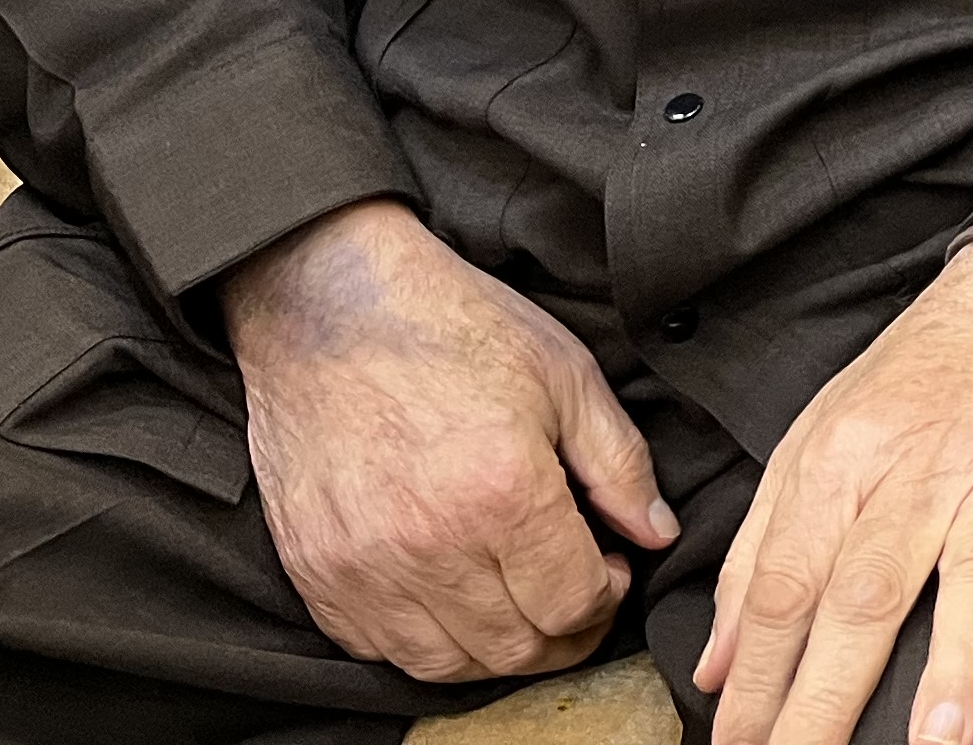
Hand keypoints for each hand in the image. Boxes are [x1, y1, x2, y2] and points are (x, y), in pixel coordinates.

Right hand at [220, 198, 677, 682]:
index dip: (608, 596)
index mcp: (505, 495)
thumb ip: (620, 464)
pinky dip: (425, 640)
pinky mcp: (316, 576)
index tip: (610, 564)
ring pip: (448, 665)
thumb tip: (657, 533)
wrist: (328, 308)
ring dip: (497, 647)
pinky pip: (378, 649)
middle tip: (574, 588)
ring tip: (517, 597)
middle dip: (563, 632)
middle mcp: (431, 548)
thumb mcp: (566, 375)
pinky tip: (451, 593)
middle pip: (516, 649)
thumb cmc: (453, 329)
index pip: (573, 604)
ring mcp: (364, 569)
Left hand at [698, 237, 972, 744]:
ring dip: (959, 661)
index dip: (758, 679)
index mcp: (842, 461)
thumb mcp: (815, 439)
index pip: (786, 586)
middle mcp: (922, 468)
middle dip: (829, 696)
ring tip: (939, 741)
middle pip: (867, 592)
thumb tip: (718, 667)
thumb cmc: (917, 376)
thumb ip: (761, 553)